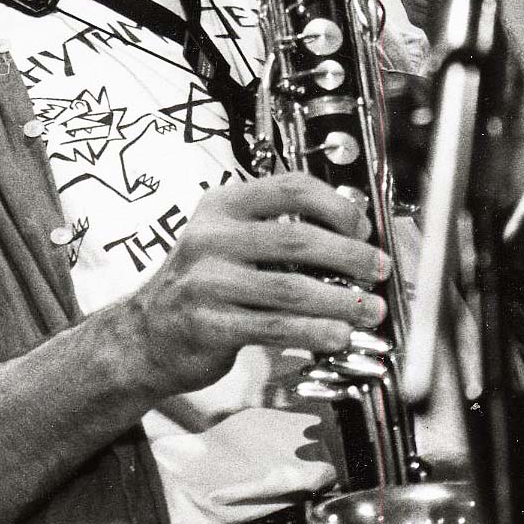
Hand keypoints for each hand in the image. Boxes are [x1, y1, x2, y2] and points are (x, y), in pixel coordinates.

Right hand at [121, 173, 387, 395]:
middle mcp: (211, 238)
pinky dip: (314, 331)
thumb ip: (275, 232)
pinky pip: (274, 326)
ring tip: (369, 310)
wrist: (145, 335)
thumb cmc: (200, 285)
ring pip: (291, 289)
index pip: (288, 188)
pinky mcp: (209, 325)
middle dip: (349, 256)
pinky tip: (337, 335)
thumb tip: (351, 238)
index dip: (335, 205)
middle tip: (379, 270)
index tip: (362, 228)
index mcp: (221, 207)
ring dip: (341, 300)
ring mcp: (207, 283)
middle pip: (296, 239)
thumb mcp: (226, 241)